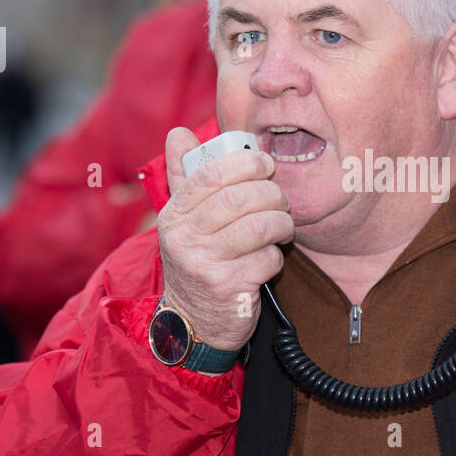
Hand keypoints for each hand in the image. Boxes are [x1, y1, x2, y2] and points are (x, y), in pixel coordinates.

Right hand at [156, 127, 292, 351]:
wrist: (193, 323)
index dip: (244, 163)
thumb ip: (183, 176)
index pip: (208, 175)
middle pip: (239, 199)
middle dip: (271, 194)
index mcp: (172, 216)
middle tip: (281, 200)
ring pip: (259, 227)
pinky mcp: (228, 289)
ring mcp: (204, 266)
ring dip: (281, 224)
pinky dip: (276, 256)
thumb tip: (178, 133)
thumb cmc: (198, 260)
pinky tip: (269, 259)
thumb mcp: (183, 220)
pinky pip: (267, 260)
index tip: (265, 164)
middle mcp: (183, 239)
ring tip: (282, 227)